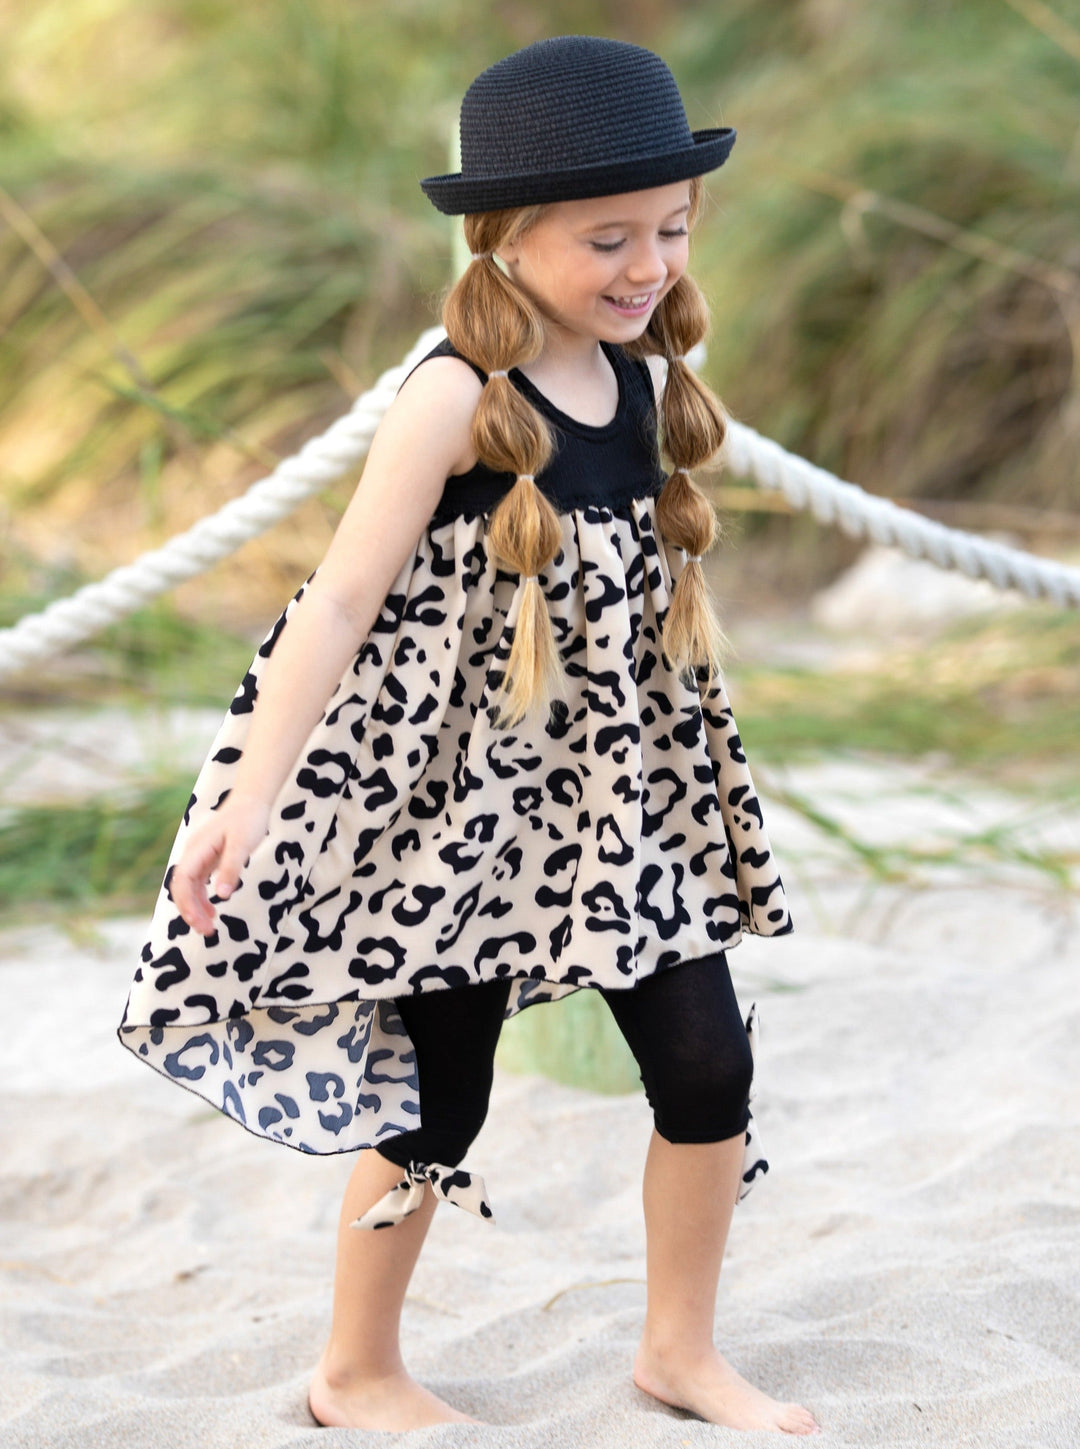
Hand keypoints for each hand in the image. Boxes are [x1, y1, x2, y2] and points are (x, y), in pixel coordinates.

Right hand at [168, 792, 270, 936]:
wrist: (251, 799)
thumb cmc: (248, 819)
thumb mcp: (243, 844)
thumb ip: (232, 868)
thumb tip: (222, 896)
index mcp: (197, 848)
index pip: (182, 881)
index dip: (187, 904)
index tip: (199, 922)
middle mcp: (193, 852)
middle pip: (182, 887)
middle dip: (190, 911)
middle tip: (207, 932)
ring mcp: (199, 855)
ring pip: (189, 887)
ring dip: (196, 907)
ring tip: (210, 927)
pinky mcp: (207, 858)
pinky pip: (198, 882)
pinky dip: (203, 898)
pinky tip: (213, 911)